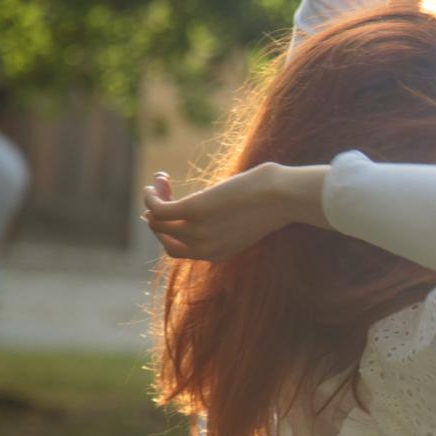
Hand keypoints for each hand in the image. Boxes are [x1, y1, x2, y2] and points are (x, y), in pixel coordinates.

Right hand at [142, 166, 299, 260]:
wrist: (283, 196)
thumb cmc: (274, 201)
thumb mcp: (249, 217)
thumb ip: (231, 218)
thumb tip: (224, 203)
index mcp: (217, 253)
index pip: (179, 250)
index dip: (171, 229)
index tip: (173, 208)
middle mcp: (205, 248)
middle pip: (165, 237)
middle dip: (158, 216)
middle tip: (165, 193)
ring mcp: (199, 232)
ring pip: (158, 221)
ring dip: (153, 200)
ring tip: (159, 183)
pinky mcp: (195, 210)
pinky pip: (159, 208)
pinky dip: (151, 196)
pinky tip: (156, 182)